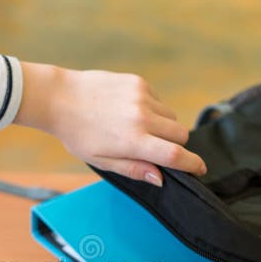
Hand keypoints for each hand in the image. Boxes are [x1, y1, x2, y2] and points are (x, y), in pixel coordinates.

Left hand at [15, 62, 206, 186]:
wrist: (60, 99)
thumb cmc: (78, 135)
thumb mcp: (101, 161)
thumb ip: (134, 169)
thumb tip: (161, 179)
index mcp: (133, 141)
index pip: (175, 155)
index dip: (193, 164)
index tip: (200, 169)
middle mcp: (142, 117)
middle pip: (180, 134)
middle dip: (175, 145)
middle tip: (155, 150)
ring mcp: (141, 96)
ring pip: (171, 116)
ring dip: (163, 127)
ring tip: (136, 129)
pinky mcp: (139, 82)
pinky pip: (158, 101)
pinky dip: (152, 110)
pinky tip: (128, 112)